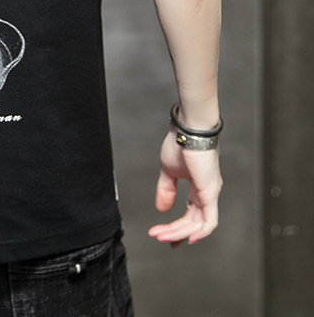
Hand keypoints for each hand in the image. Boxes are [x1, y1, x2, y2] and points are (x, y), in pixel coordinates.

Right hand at [148, 130, 221, 246]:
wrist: (189, 129)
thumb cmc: (181, 142)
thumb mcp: (168, 170)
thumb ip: (166, 190)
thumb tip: (162, 208)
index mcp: (197, 186)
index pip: (190, 214)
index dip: (177, 228)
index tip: (165, 236)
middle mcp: (206, 192)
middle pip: (192, 222)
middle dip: (174, 232)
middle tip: (159, 237)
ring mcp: (210, 193)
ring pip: (198, 224)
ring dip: (179, 232)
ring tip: (162, 235)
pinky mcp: (210, 192)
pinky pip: (209, 220)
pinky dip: (200, 232)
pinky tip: (190, 238)